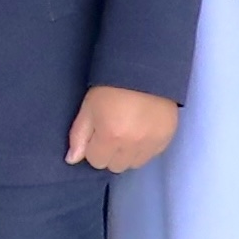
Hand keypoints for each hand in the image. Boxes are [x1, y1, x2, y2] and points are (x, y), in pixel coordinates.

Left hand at [67, 85, 181, 174]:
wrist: (144, 72)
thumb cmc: (110, 88)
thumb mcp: (88, 108)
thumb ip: (78, 136)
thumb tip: (71, 160)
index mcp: (110, 136)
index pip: (96, 161)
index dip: (93, 148)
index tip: (97, 135)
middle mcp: (132, 145)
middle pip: (116, 166)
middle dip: (110, 154)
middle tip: (111, 133)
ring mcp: (152, 143)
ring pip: (134, 164)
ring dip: (127, 154)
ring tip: (127, 133)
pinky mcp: (166, 139)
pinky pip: (151, 155)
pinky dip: (143, 149)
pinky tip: (141, 132)